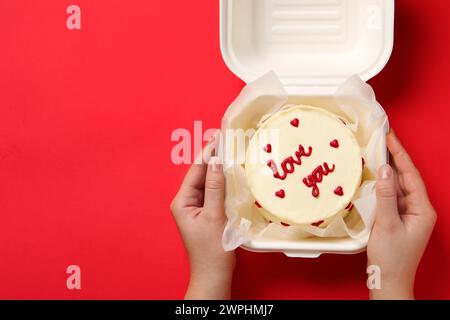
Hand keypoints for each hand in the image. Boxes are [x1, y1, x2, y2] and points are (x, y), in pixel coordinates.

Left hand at [171, 141, 234, 299]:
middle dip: (214, 157)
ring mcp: (196, 207)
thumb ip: (215, 188)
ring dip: (219, 169)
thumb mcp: (214, 215)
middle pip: (201, 174)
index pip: (196, 171)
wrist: (214, 272)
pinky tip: (232, 173)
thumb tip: (216, 161)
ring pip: (208, 182)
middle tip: (227, 139)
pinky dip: (222, 182)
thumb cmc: (212, 248)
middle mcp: (186, 201)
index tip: (218, 137)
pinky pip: (214, 192)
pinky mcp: (206, 212)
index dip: (208, 153)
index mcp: (182, 201)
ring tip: (231, 151)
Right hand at [368, 131, 435, 299]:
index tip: (390, 137)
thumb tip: (385, 170)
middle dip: (394, 158)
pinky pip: (391, 196)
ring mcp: (408, 214)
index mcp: (422, 209)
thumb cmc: (391, 257)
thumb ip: (385, 195)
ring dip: (387, 171)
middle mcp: (418, 209)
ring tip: (375, 153)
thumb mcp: (386, 224)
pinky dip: (382, 185)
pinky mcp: (398, 218)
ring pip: (398, 186)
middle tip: (381, 139)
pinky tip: (373, 177)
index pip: (411, 175)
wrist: (388, 280)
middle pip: (406, 178)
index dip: (400, 154)